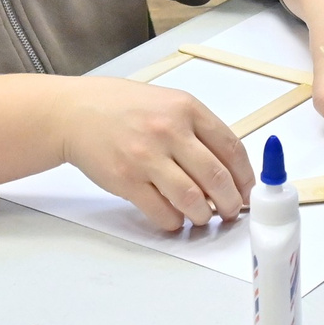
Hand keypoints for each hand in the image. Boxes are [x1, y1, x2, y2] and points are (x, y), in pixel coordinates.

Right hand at [55, 75, 255, 230]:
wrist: (75, 113)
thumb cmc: (124, 108)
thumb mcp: (168, 103)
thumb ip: (198, 129)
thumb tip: (228, 170)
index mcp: (186, 108)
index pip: (232, 148)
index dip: (245, 177)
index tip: (248, 191)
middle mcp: (169, 131)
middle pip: (216, 178)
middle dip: (231, 202)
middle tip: (231, 211)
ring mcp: (146, 157)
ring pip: (192, 199)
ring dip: (205, 216)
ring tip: (204, 217)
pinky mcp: (126, 181)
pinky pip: (161, 212)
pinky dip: (175, 222)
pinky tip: (176, 218)